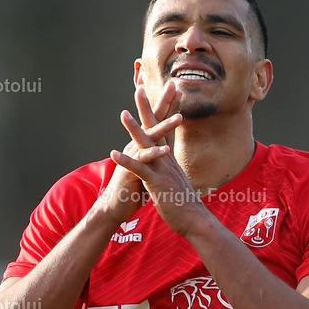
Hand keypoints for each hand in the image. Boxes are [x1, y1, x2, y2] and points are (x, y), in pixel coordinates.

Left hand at [110, 82, 205, 235]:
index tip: (157, 93)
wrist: (194, 220)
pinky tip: (113, 153)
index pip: (162, 129)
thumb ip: (169, 170)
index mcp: (168, 159)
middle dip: (147, 108)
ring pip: (147, 145)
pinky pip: (140, 170)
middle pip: (155, 128)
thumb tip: (167, 164)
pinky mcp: (157, 183)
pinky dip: (126, 161)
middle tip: (139, 89)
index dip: (159, 110)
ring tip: (122, 114)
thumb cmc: (184, 203)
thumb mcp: (175, 181)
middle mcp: (166, 159)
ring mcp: (162, 170)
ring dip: (134, 129)